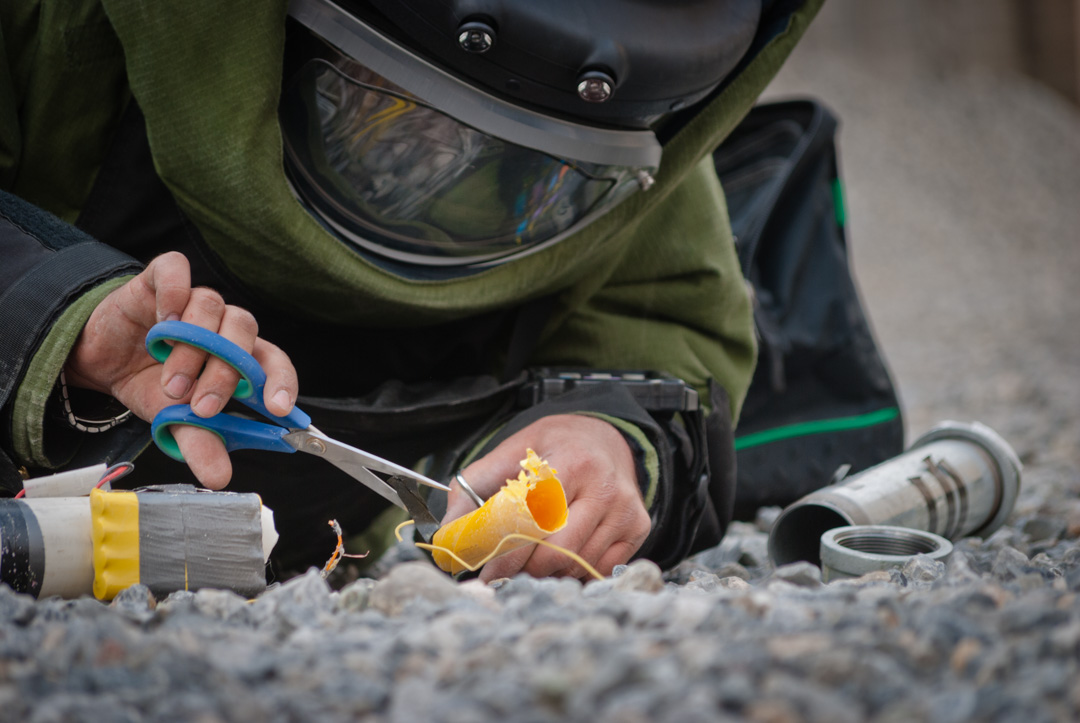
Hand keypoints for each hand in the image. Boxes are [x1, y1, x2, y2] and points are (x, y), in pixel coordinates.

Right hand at [64, 252, 298, 488]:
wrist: (102, 360)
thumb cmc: (151, 385)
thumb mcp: (175, 421)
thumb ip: (200, 444)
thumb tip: (219, 478)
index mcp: (239, 357)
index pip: (274, 361)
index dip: (282, 382)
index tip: (279, 408)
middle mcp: (224, 325)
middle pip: (244, 333)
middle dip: (225, 374)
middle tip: (200, 405)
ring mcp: (194, 302)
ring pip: (212, 308)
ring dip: (194, 349)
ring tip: (171, 383)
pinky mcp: (160, 281)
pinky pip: (177, 271)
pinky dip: (176, 293)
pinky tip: (165, 320)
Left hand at [442, 414, 650, 581]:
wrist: (605, 437)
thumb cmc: (552, 448)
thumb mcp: (511, 453)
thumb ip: (473, 489)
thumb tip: (446, 535)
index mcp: (568, 462)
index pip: (531, 520)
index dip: (504, 552)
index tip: (485, 571)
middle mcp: (603, 486)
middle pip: (555, 551)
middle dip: (522, 569)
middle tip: (502, 573)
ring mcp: (624, 509)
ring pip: (576, 564)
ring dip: (546, 572)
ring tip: (530, 561)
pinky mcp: (638, 528)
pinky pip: (599, 569)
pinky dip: (573, 571)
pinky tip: (560, 557)